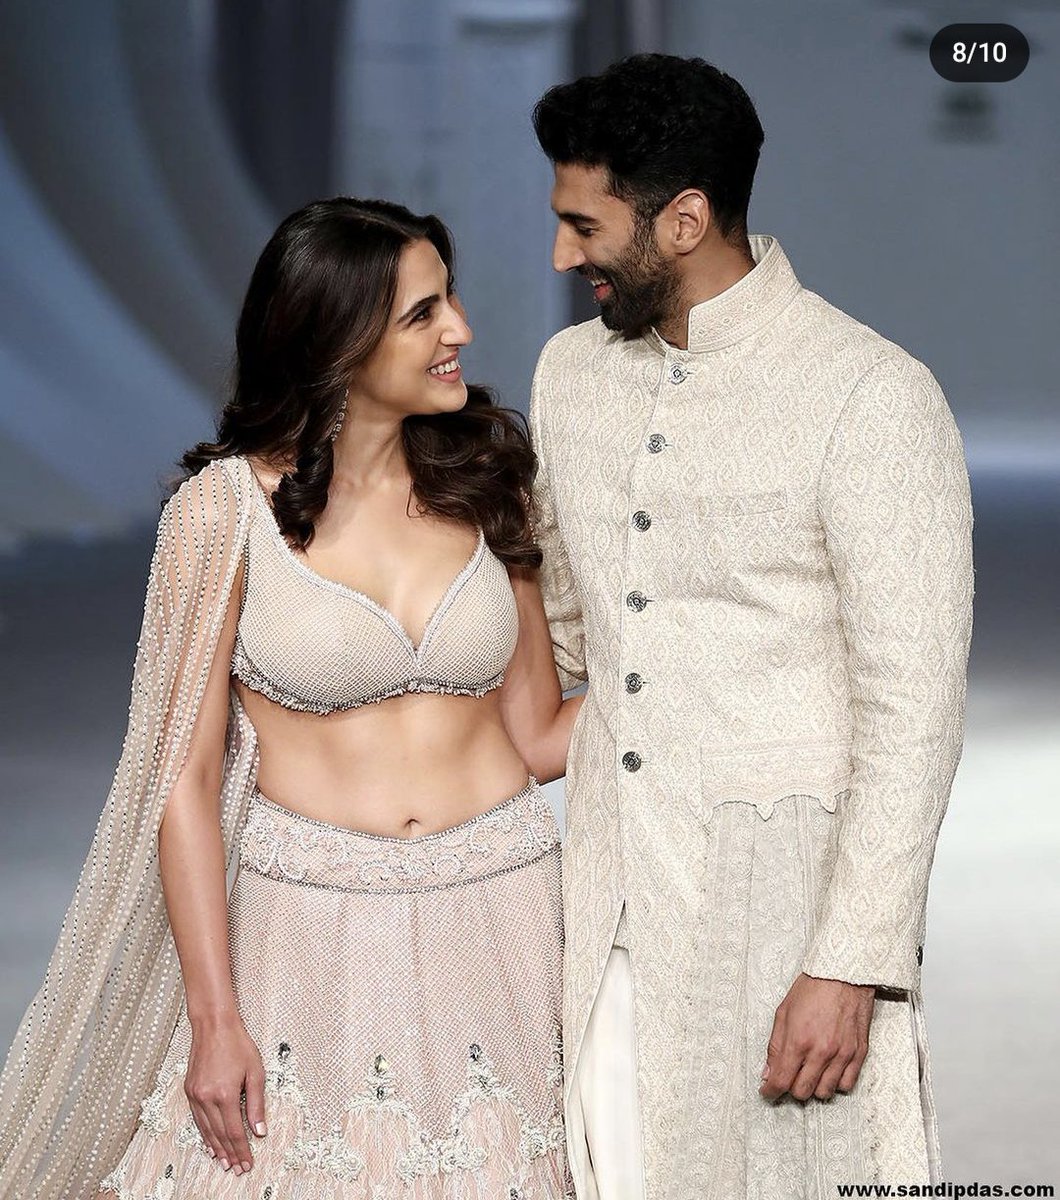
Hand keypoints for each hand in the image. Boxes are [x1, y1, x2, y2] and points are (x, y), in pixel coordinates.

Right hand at [184, 1014, 266, 1174]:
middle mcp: (207, 1098)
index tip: (248, 1162)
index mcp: (225, 1094)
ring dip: (216, 1148)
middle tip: (237, 1168)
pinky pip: (197, 1119)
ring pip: (206, 1130)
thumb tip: (260, 1130)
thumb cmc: (237, 1044)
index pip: (235, 1131)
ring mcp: (195, 1095)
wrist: (214, 1026)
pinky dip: (205, 1133)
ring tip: (224, 1162)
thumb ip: (257, 1103)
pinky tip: (210, 1142)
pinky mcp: (189, 1091)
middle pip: (220, 1134)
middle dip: (230, 1153)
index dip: (242, 1149)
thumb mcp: (255, 1072)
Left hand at [759, 973, 874, 1101]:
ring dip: (813, 1087)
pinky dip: (835, 1083)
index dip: (770, 1090)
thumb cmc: (812, 988)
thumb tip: (768, 1072)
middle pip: (803, 1091)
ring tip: (808, 1074)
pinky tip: (828, 1072)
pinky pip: (847, 1084)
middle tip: (788, 1078)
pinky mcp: (859, 1053)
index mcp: (799, 1040)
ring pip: (825, 1092)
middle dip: (791, 1089)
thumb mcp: (783, 1012)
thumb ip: (775, 1046)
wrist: (843, 974)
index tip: (767, 1091)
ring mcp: (842, 1054)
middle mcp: (821, 1052)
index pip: (781, 1080)